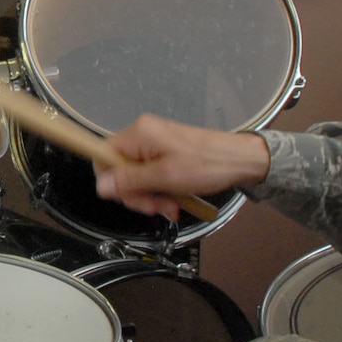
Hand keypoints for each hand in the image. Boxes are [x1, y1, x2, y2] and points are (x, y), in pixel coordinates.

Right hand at [94, 114, 270, 218]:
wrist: (241, 160)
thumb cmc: (206, 165)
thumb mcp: (165, 177)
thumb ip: (130, 181)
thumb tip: (100, 186)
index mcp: (139, 134)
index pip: (103, 155)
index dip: (110, 181)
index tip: (130, 198)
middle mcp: (142, 134)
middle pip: (119, 168)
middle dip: (136, 193)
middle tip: (157, 207)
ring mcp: (154, 142)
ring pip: (135, 174)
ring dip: (150, 195)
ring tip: (171, 207)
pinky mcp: (165, 150)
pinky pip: (150, 172)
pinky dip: (159, 189)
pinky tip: (174, 200)